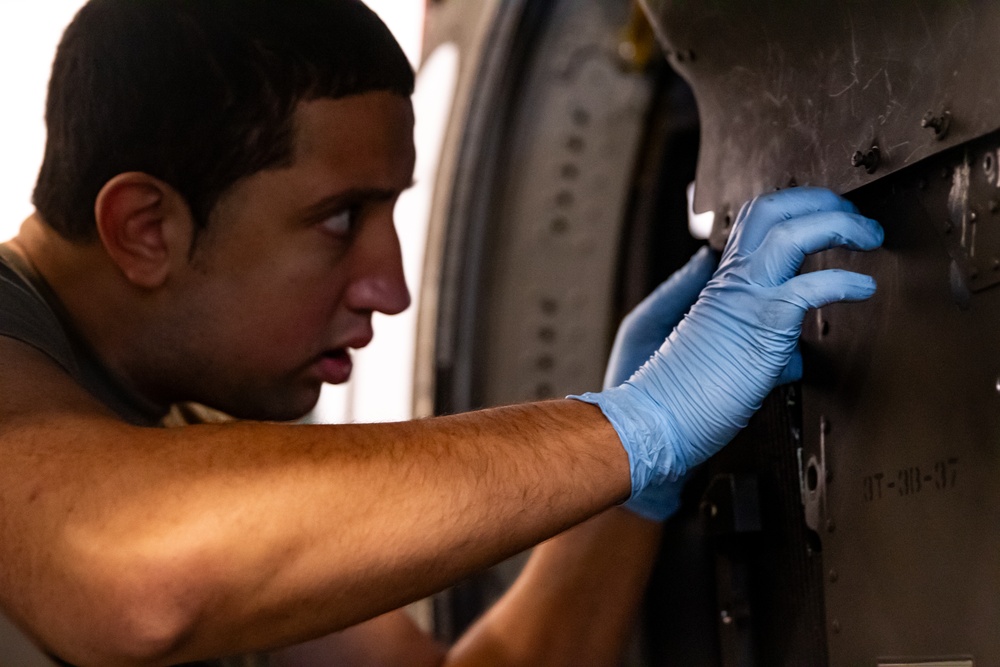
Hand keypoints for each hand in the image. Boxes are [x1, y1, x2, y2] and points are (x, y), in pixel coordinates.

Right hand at [573, 187, 882, 497]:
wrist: (656, 418)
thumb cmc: (683, 395)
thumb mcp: (723, 354)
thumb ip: (757, 338)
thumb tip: (794, 348)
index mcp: (721, 284)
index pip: (754, 225)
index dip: (793, 210)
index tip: (827, 217)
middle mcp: (731, 280)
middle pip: (770, 210)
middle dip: (817, 200)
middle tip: (851, 214)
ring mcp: (744, 298)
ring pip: (790, 232)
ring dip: (837, 224)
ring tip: (868, 235)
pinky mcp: (761, 324)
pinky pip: (809, 287)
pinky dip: (843, 281)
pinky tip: (863, 288)